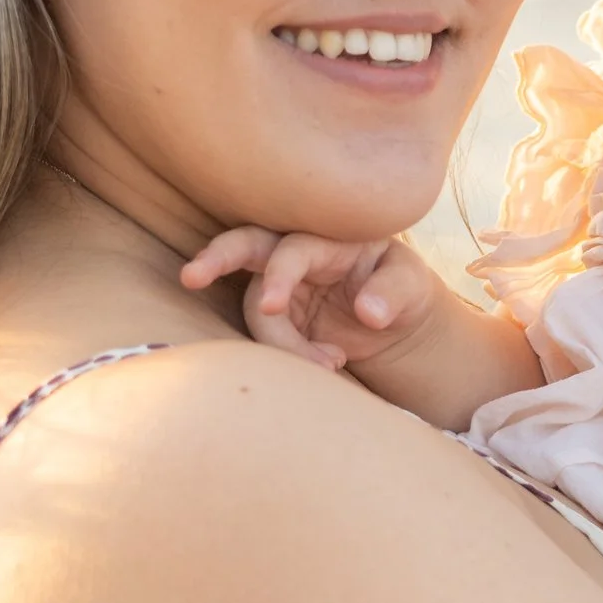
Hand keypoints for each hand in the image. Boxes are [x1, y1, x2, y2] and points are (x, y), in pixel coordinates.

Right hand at [181, 228, 448, 375]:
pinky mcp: (276, 315)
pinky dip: (290, 357)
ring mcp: (280, 284)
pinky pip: (265, 334)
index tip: (272, 307)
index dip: (279, 275)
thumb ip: (393, 294)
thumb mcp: (412, 286)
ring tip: (333, 365)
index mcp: (329, 237)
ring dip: (282, 344)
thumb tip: (369, 312)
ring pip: (254, 308)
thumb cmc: (403, 287)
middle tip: (189, 278)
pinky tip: (330, 365)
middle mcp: (296, 253)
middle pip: (246, 245)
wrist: (396, 318)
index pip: (293, 248)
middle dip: (216, 258)